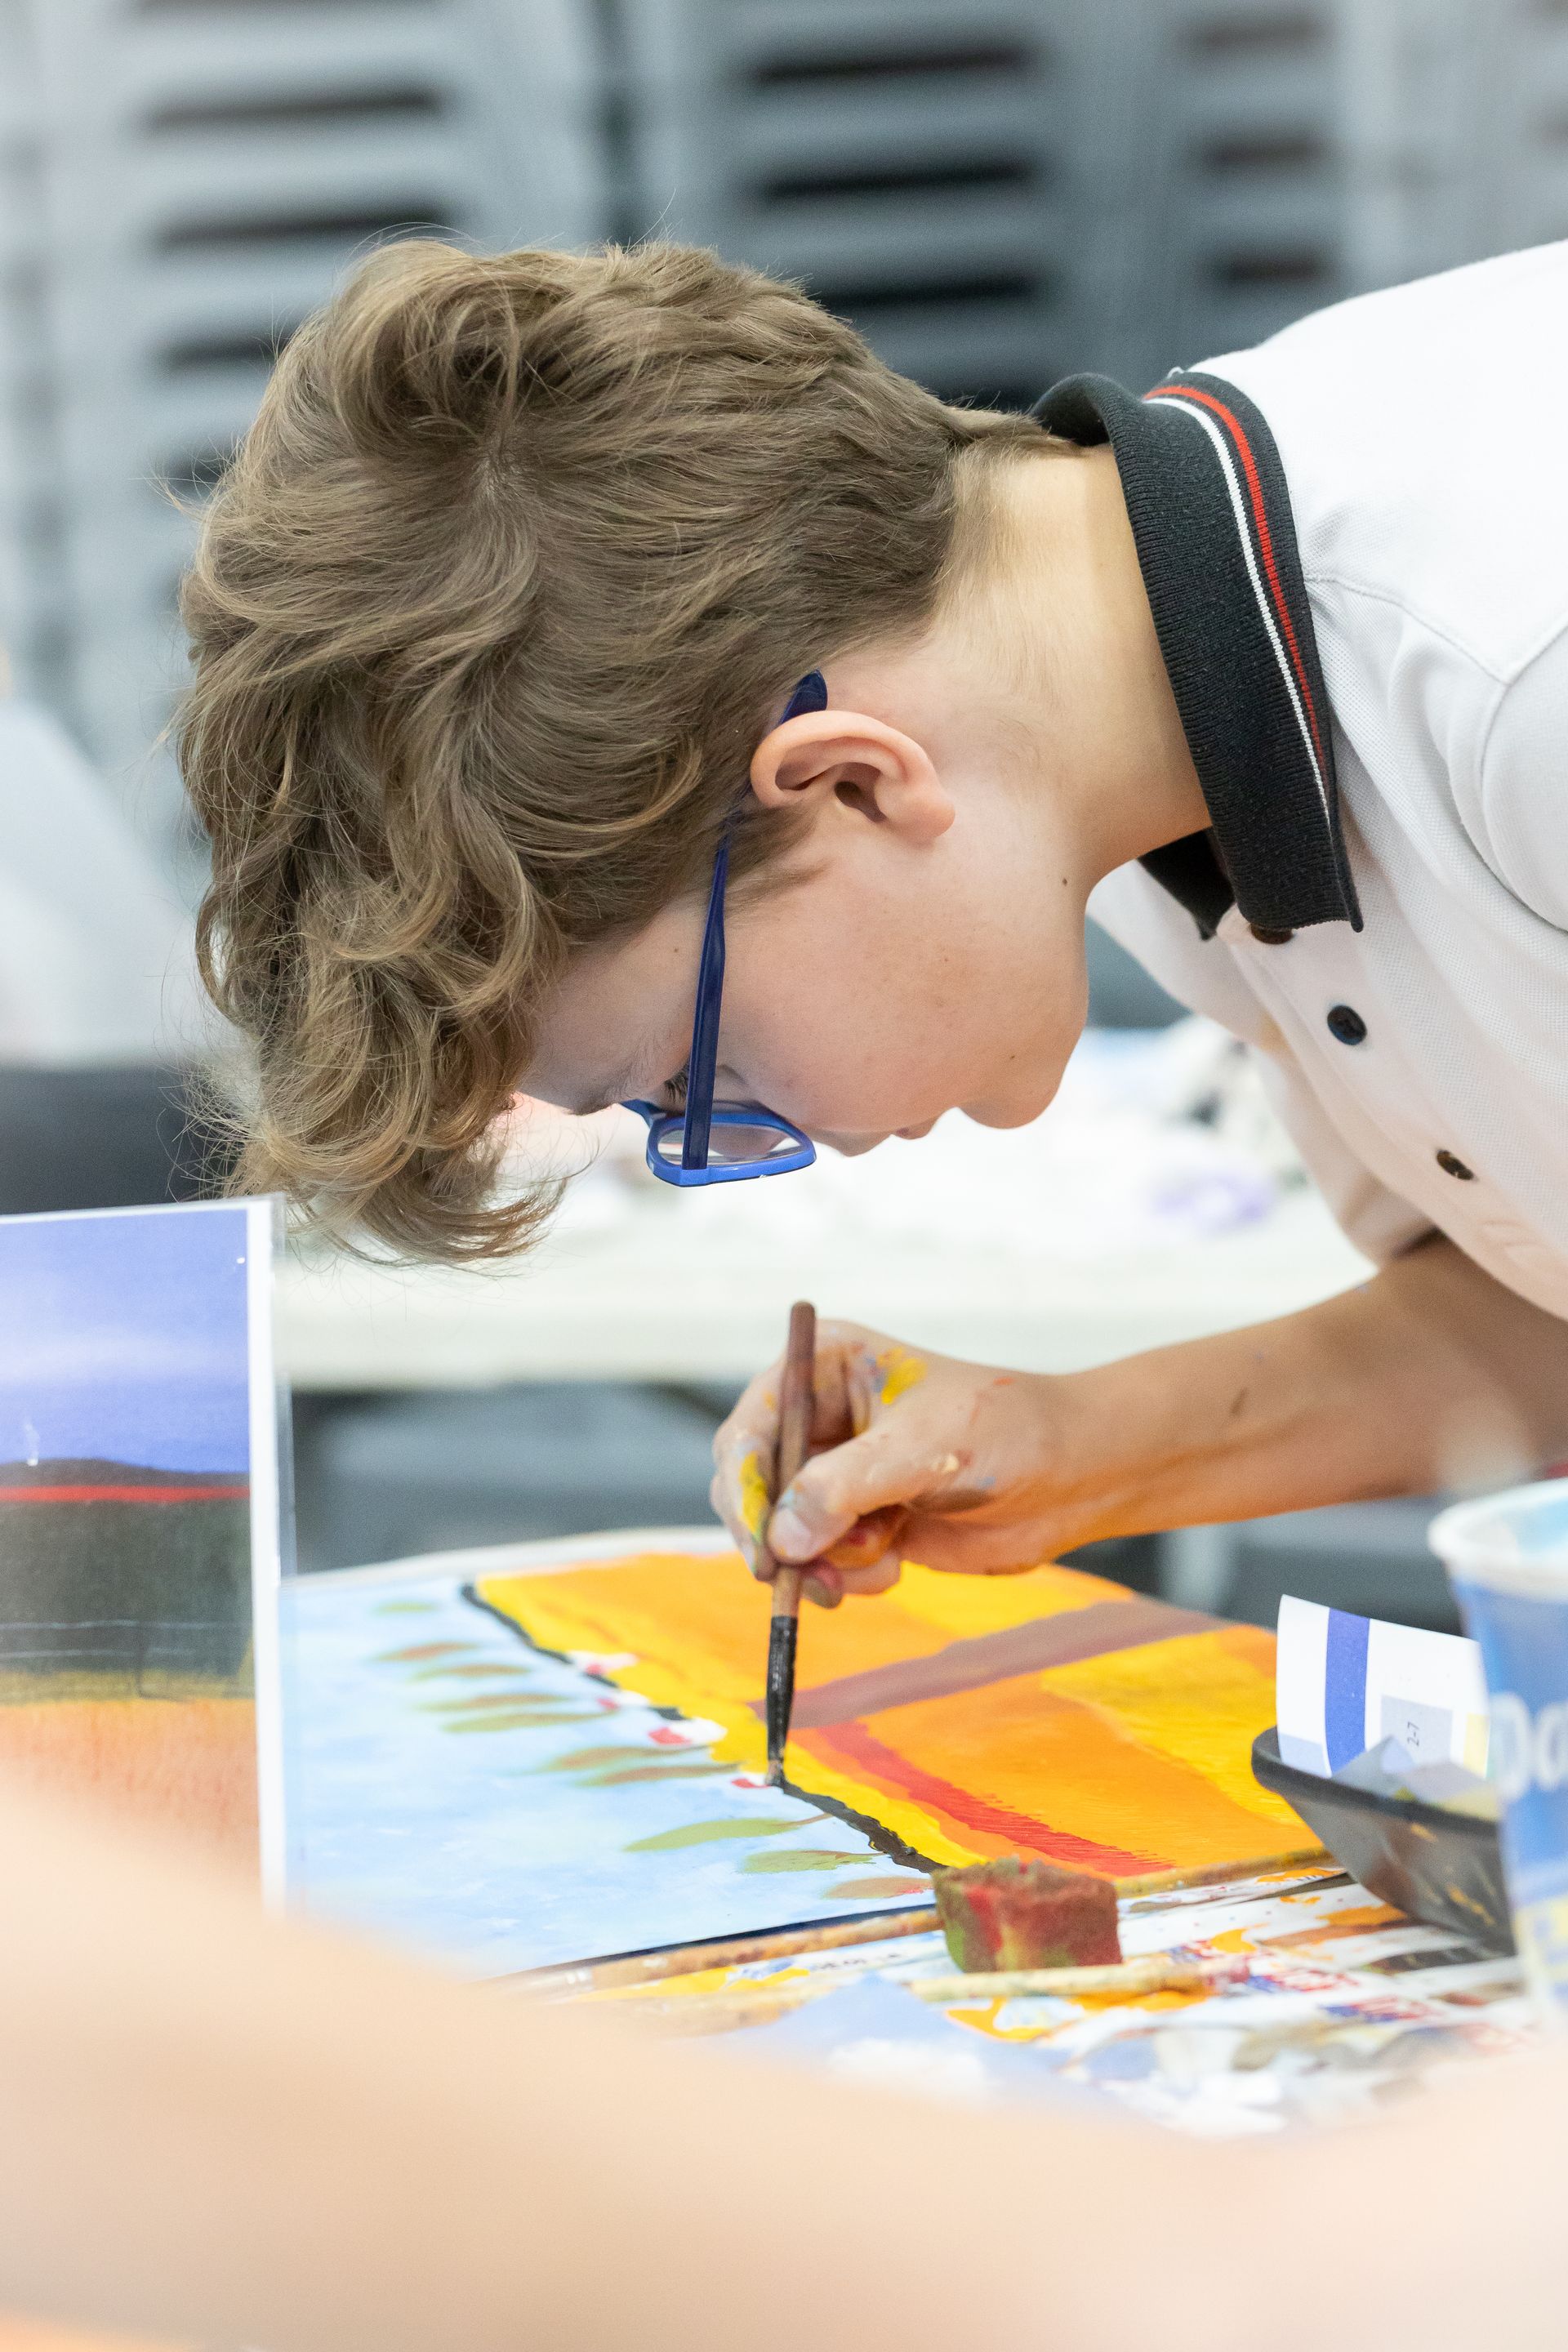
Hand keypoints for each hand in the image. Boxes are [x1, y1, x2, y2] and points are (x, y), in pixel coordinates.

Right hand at [711, 1321, 1073, 1603]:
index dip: (744, 1487)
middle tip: (794, 1577)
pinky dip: (850, 1575)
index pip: (750, 1429)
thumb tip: (779, 1540)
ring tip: (882, 1557)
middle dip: (778, 1535)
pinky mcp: (862, 1521)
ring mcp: (840, 1474)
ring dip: (825, 1560)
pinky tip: (895, 1564)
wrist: (1072, 1475)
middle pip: (752, 1487)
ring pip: (785, 1535)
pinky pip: (821, 1562)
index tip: (759, 1541)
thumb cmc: (1005, 1432)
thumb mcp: (920, 1450)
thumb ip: (843, 1491)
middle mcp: (821, 1417)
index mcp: (823, 1367)